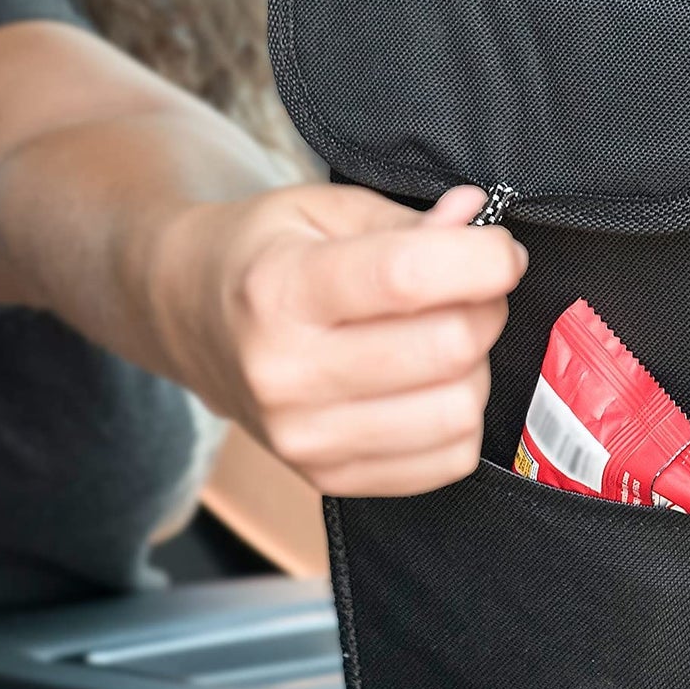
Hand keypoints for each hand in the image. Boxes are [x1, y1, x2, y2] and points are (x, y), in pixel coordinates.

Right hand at [152, 182, 526, 496]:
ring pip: (458, 410)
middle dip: (487, 307)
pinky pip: (448, 460)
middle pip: (448, 347)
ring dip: (477, 366)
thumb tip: (475, 217)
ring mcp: (303, 438)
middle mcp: (285, 373)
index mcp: (279, 289)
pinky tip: (430, 384)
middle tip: (473, 288)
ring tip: (445, 336)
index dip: (483, 259)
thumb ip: (408, 219)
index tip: (500, 248)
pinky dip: (460, 418)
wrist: (189, 318)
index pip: (409, 277)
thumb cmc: (265, 254)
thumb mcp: (323, 209)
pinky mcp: (328, 479)